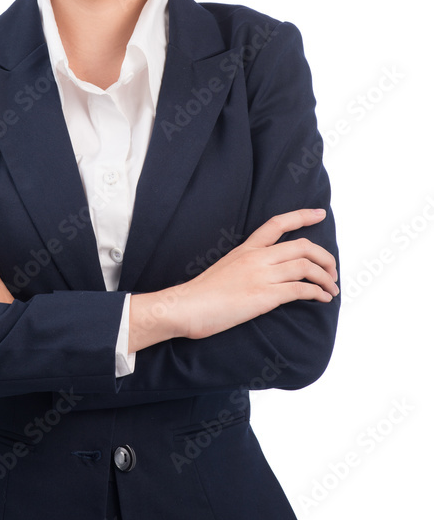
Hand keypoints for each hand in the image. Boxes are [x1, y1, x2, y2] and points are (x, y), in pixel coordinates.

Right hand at [128, 209, 337, 351]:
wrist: (186, 306)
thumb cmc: (201, 294)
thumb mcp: (225, 269)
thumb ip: (246, 266)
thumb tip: (264, 275)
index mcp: (247, 249)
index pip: (278, 223)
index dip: (302, 216)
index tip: (320, 213)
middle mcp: (257, 258)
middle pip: (302, 246)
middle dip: (325, 257)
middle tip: (333, 270)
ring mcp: (261, 275)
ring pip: (306, 267)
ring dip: (326, 278)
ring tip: (332, 288)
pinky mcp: (264, 295)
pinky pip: (300, 289)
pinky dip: (317, 293)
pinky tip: (322, 299)